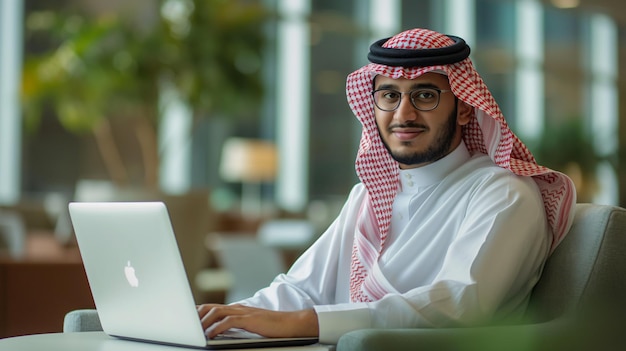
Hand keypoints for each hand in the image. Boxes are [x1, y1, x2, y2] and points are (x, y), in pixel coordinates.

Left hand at [197, 304, 318, 338]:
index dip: (197, 312)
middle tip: (185, 326)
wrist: (289, 323)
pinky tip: (211, 335)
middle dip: (196, 316)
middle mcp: (237, 308)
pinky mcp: (249, 319)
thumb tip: (219, 330)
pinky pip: (228, 321)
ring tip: (195, 332)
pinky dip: (217, 328)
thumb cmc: (271, 326)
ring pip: (216, 312)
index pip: (211, 307)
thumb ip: (235, 324)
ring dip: (204, 322)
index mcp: (236, 309)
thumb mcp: (249, 324)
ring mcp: (243, 312)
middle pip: (210, 307)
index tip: (185, 319)